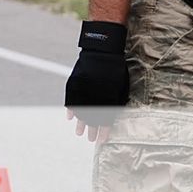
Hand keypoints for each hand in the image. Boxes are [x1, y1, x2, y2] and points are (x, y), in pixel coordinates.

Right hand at [65, 21, 128, 142]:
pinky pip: (71, 102)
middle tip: (91, 139)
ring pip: (80, 114)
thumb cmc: (115, 69)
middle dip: (92, 131)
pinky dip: (71, 111)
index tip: (102, 139)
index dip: (104, 131)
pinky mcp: (74, 86)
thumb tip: (115, 114)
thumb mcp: (122, 86)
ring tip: (79, 133)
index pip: (106, 121)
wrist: (102, 52)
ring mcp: (83, 93)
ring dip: (80, 125)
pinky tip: (71, 118)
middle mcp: (95, 99)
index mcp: (108, 100)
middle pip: (92, 120)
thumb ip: (117, 101)